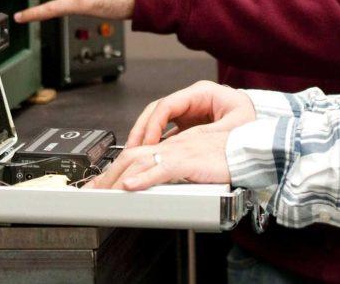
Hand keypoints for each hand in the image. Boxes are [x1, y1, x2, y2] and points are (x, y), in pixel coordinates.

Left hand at [84, 126, 232, 190]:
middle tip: (91, 192)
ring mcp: (178, 151)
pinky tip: (131, 186)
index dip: (114, 169)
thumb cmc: (226, 156)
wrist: (248, 150)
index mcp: (171, 146)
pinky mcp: (189, 161)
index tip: (100, 184)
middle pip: (130, 156)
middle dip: (108, 175)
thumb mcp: (194, 164)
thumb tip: (159, 183)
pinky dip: (145, 177)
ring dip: (118, 178)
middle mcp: (170, 145)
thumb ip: (176, 170)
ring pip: (140, 161)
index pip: (135, 155)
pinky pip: (162, 168)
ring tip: (102, 193)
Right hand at [125, 80, 254, 147]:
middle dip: (143, 131)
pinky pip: (166, 131)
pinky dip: (156, 143)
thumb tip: (186, 144)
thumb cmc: (255, 123)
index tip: (148, 143)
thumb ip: (208, 134)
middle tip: (133, 150)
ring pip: (158, 121)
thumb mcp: (236, 125)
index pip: (167, 105)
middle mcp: (192, 100)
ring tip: (135, 154)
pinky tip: (150, 155)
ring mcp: (189, 111)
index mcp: (202, 93)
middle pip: (157, 111)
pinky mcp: (189, 124)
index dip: (153, 124)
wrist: (265, 130)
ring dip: (145, 137)